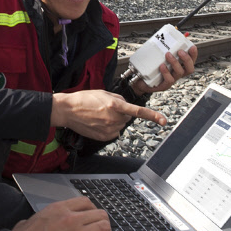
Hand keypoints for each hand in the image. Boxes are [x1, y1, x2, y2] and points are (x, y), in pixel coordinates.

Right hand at [12, 196, 111, 230]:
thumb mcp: (29, 221)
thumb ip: (37, 219)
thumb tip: (29, 224)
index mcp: (58, 209)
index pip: (85, 202)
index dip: (93, 210)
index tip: (94, 217)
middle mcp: (70, 219)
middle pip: (99, 214)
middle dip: (104, 222)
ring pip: (103, 228)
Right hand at [51, 88, 166, 139]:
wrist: (68, 110)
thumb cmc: (84, 99)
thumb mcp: (103, 93)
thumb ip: (119, 98)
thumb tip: (127, 106)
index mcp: (114, 105)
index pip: (137, 111)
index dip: (152, 116)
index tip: (163, 120)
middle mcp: (113, 118)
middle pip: (128, 117)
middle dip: (121, 113)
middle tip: (106, 108)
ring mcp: (108, 129)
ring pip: (121, 125)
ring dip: (115, 120)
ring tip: (100, 114)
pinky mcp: (104, 137)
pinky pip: (114, 132)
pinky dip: (109, 127)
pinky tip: (98, 122)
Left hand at [131, 43, 197, 95]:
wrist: (141, 79)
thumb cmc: (151, 66)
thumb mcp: (157, 55)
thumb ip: (162, 47)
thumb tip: (163, 34)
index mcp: (179, 65)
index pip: (191, 60)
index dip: (193, 54)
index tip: (192, 47)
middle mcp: (177, 73)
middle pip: (189, 68)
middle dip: (186, 59)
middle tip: (180, 51)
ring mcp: (172, 79)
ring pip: (179, 73)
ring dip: (175, 62)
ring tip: (168, 55)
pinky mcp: (164, 85)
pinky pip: (169, 80)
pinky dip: (166, 72)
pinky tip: (162, 66)